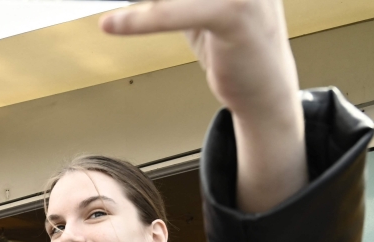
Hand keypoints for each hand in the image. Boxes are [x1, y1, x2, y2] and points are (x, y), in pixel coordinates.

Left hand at [101, 0, 306, 212]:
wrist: (271, 100)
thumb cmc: (239, 61)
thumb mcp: (203, 21)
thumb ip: (177, 4)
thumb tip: (142, 2)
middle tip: (102, 5)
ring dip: (139, 4)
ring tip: (105, 16)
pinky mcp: (232, 15)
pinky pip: (177, 12)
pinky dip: (140, 20)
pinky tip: (109, 25)